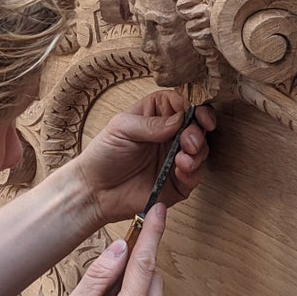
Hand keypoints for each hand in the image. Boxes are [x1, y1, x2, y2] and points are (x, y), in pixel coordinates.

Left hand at [74, 90, 214, 224]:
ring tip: (183, 158)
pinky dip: (193, 172)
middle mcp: (169, 135)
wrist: (95, 191)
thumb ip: (151, 123)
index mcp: (155, 115)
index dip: (193, 108)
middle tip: (188, 141)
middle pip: (196, 126)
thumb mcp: (121, 129)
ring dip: (198, 152)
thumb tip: (180, 119)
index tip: (197, 115)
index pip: (181, 104)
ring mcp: (175, 158)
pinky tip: (181, 170)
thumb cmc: (103, 154)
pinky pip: (195, 175)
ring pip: (201, 150)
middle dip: (197, 132)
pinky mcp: (177, 182)